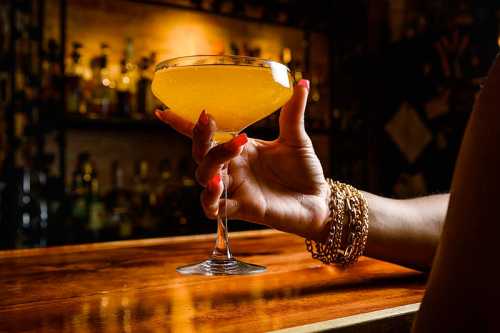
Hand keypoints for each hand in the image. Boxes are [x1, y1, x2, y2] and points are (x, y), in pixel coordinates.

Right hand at [155, 80, 329, 240]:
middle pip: (201, 152)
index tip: (163, 111)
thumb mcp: (296, 138)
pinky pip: (214, 208)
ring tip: (229, 151)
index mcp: (239, 148)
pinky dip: (210, 198)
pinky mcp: (242, 208)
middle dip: (200, 136)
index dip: (183, 124)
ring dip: (211, 162)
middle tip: (208, 120)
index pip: (205, 135)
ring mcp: (234, 188)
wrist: (317, 201)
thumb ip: (292, 113)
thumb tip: (302, 83)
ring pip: (205, 176)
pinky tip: (217, 185)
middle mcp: (232, 167)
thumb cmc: (304, 171)